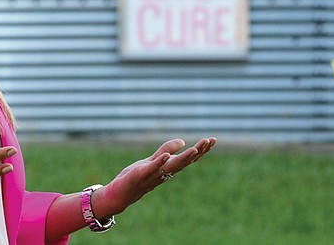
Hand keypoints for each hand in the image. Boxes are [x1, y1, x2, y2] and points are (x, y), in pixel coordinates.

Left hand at [93, 137, 215, 216]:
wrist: (120, 193)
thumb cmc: (136, 177)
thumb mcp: (152, 160)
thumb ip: (166, 150)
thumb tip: (182, 141)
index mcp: (168, 168)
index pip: (188, 158)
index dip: (201, 150)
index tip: (213, 140)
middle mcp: (164, 173)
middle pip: (184, 161)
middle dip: (198, 152)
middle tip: (210, 141)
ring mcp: (154, 174)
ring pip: (172, 166)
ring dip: (184, 158)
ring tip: (195, 149)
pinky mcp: (141, 174)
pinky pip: (152, 168)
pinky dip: (159, 162)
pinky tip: (166, 156)